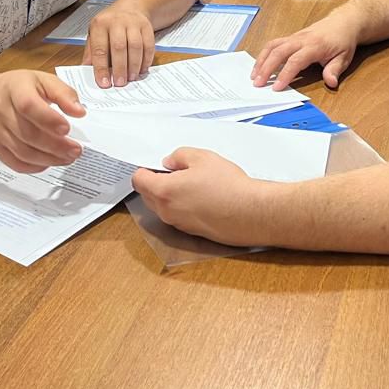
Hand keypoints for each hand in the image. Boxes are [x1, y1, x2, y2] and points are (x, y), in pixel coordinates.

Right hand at [0, 70, 85, 172]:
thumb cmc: (21, 87)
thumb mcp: (44, 80)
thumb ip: (63, 93)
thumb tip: (79, 112)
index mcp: (15, 89)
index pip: (28, 105)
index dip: (48, 119)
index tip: (67, 128)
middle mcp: (1, 111)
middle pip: (27, 134)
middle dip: (56, 146)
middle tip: (76, 150)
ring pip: (22, 152)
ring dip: (49, 159)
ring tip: (68, 157)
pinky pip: (15, 163)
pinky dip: (34, 167)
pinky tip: (50, 162)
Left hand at [83, 4, 156, 87]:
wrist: (130, 7)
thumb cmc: (109, 25)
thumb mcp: (95, 33)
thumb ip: (91, 52)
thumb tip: (86, 70)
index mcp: (100, 24)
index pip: (100, 49)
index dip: (101, 68)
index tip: (104, 83)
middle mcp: (116, 21)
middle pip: (119, 47)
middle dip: (120, 68)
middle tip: (120, 83)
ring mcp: (133, 23)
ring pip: (135, 46)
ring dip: (134, 65)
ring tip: (131, 78)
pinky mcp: (146, 26)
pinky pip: (148, 45)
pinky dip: (146, 59)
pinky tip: (142, 69)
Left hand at [131, 148, 270, 245]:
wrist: (249, 213)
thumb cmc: (228, 187)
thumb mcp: (202, 157)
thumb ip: (179, 156)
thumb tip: (170, 163)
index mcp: (163, 191)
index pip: (138, 180)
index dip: (145, 169)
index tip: (156, 164)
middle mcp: (166, 211)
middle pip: (147, 195)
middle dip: (156, 182)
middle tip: (176, 171)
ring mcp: (178, 224)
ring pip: (162, 207)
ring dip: (169, 195)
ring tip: (192, 183)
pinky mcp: (191, 231)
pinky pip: (177, 216)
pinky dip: (182, 206)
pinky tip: (201, 197)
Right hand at [250, 12, 359, 90]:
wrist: (343, 22)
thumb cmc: (342, 41)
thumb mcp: (344, 58)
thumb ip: (335, 70)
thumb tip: (331, 82)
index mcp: (314, 46)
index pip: (296, 60)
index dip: (285, 74)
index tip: (277, 87)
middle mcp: (301, 40)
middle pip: (278, 52)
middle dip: (266, 68)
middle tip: (258, 83)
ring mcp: (294, 37)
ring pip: (272, 46)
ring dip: (261, 60)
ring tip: (254, 76)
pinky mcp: (290, 37)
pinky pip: (273, 44)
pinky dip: (264, 55)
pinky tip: (260, 66)